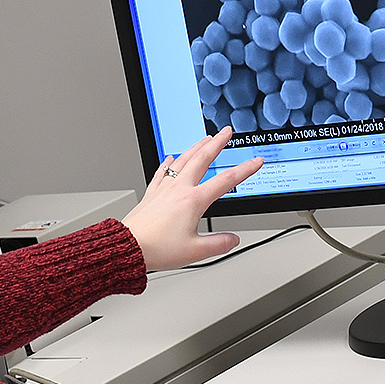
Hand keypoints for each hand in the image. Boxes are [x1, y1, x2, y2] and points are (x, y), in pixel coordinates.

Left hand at [120, 127, 264, 270]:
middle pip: (201, 160)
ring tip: (204, 139)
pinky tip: (170, 158)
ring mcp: (163, 190)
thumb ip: (218, 244)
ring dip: (195, 148)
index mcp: (193, 201)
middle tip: (226, 132)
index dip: (244, 169)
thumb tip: (233, 239)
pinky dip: (168, 163)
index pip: (226, 181)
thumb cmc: (158, 248)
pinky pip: (161, 172)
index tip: (255, 160)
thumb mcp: (196, 251)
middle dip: (216, 143)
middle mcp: (178, 190)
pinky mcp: (151, 194)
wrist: (129, 246)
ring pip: (181, 161)